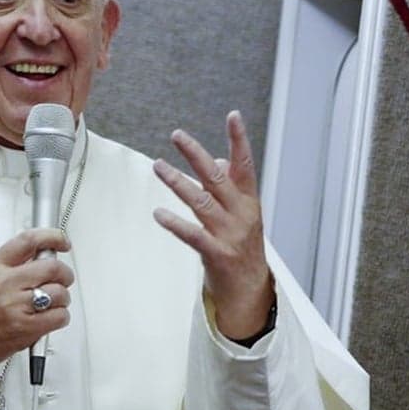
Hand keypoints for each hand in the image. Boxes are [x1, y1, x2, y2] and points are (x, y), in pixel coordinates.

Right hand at [0, 229, 73, 392]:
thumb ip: (12, 265)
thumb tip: (42, 255)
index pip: (28, 240)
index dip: (52, 237)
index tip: (62, 242)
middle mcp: (4, 284)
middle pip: (51, 267)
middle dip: (64, 273)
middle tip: (63, 278)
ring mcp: (15, 306)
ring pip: (59, 292)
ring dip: (63, 297)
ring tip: (53, 302)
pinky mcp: (25, 328)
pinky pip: (59, 316)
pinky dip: (61, 316)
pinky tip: (51, 316)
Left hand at [152, 111, 273, 339]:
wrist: (250, 294)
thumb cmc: (242, 249)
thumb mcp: (242, 215)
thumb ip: (231, 187)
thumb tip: (221, 158)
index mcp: (248, 202)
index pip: (245, 165)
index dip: (239, 140)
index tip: (233, 116)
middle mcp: (242, 214)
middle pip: (217, 178)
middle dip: (196, 154)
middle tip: (177, 135)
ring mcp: (231, 235)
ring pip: (202, 202)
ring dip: (178, 182)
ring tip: (158, 166)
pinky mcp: (218, 255)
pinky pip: (193, 235)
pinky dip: (175, 224)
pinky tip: (158, 213)